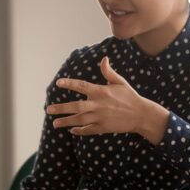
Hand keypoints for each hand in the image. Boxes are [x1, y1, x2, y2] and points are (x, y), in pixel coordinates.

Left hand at [47, 56, 169, 143]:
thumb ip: (108, 72)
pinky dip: (79, 130)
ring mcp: (100, 117)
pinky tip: (72, 130)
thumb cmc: (130, 96)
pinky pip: (88, 130)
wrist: (141, 115)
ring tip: (55, 123)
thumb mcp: (120, 82)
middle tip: (48, 109)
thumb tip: (104, 59)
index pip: (81, 86)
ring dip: (66, 121)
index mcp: (101, 91)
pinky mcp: (103, 128)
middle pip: (76, 106)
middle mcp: (98, 105)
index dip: (69, 84)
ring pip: (79, 120)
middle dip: (62, 108)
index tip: (58, 83)